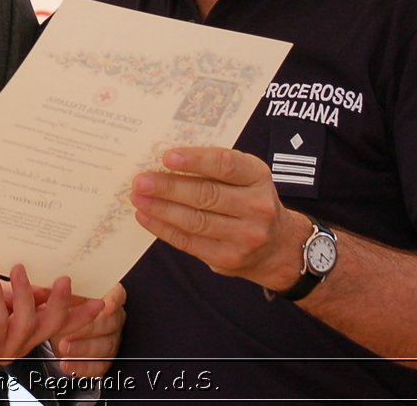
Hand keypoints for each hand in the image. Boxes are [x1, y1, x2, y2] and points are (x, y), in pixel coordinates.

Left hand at [0, 265, 103, 367]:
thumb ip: (21, 292)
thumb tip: (49, 282)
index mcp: (20, 326)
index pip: (57, 321)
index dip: (80, 312)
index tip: (101, 298)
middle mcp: (14, 341)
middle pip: (51, 327)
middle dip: (61, 303)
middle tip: (64, 278)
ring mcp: (0, 349)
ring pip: (28, 324)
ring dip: (23, 292)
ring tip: (15, 267)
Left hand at [49, 282, 125, 378]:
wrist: (61, 332)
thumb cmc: (63, 309)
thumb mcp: (59, 298)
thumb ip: (59, 292)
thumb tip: (51, 288)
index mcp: (105, 297)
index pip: (118, 294)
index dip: (114, 300)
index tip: (106, 305)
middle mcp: (113, 319)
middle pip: (109, 323)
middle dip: (89, 327)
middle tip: (69, 329)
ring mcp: (110, 341)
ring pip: (104, 346)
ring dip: (83, 348)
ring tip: (63, 347)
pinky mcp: (104, 361)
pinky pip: (97, 366)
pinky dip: (80, 366)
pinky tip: (66, 364)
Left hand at [130, 145, 305, 289]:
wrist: (278, 246)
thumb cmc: (249, 201)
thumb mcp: (244, 177)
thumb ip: (213, 169)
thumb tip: (162, 162)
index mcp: (258, 177)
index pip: (226, 165)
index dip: (195, 160)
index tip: (166, 157)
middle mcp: (257, 206)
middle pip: (206, 195)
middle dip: (168, 187)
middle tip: (141, 181)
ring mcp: (245, 236)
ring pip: (195, 221)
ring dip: (161, 209)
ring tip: (138, 198)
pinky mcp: (229, 258)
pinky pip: (190, 242)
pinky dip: (163, 229)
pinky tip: (146, 217)